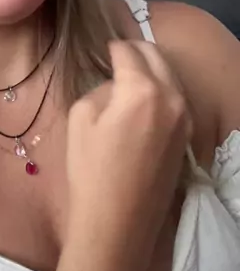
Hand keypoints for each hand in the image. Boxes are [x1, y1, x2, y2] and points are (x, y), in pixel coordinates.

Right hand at [63, 40, 189, 270]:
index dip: (111, 47)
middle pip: (156, 56)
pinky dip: (160, 91)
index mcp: (142, 88)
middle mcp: (172, 96)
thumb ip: (101, 89)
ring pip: (170, 76)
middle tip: (115, 58)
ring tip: (128, 79)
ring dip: (151, 70)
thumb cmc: (91, 170)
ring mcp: (185, 117)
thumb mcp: (81, 117)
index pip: (128, 51)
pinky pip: (175, 98)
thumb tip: (115, 86)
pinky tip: (141, 102)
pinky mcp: (188, 135)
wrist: (118, 223)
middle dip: (135, 52)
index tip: (101, 50)